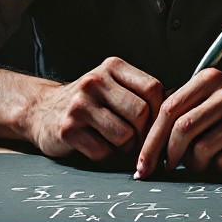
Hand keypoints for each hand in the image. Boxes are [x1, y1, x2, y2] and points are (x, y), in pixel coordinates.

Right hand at [23, 57, 162, 161]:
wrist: (41, 110)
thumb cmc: (88, 102)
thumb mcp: (113, 85)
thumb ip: (141, 93)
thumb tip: (180, 112)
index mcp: (112, 67)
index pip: (153, 89)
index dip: (161, 113)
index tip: (157, 126)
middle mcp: (95, 82)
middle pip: (141, 114)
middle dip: (144, 134)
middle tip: (138, 141)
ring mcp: (79, 105)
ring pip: (124, 136)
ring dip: (125, 147)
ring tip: (116, 142)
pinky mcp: (67, 129)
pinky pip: (102, 151)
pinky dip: (104, 154)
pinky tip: (95, 144)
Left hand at [134, 69, 221, 177]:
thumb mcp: (213, 95)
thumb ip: (184, 108)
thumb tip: (146, 138)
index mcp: (208, 80)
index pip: (168, 109)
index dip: (151, 140)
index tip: (142, 163)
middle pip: (182, 128)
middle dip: (166, 155)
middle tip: (163, 170)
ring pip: (202, 148)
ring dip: (195, 164)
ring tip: (200, 163)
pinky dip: (219, 167)